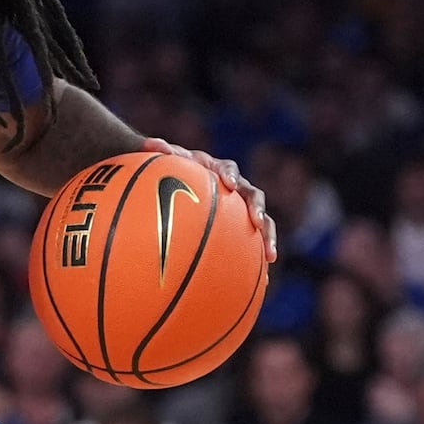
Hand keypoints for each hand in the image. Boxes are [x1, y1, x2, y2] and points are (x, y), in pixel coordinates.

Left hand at [143, 137, 276, 261]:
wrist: (176, 180)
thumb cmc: (169, 169)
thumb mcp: (162, 160)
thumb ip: (157, 149)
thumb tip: (152, 143)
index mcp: (217, 170)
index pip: (227, 169)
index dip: (229, 175)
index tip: (227, 183)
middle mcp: (234, 187)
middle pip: (253, 195)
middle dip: (257, 208)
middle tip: (257, 221)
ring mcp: (240, 207)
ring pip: (260, 220)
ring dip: (267, 235)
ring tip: (271, 256)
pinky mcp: (240, 226)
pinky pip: (252, 241)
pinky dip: (258, 258)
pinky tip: (263, 281)